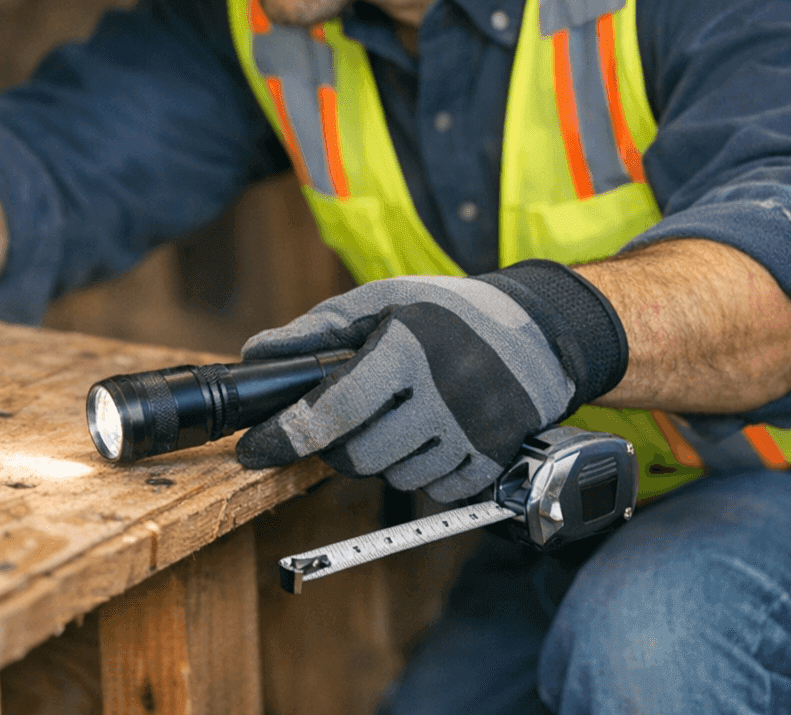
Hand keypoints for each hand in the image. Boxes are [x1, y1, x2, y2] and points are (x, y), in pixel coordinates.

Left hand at [234, 260, 626, 501]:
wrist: (536, 330)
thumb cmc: (446, 311)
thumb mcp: (380, 300)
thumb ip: (316, 330)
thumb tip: (256, 354)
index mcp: (407, 350)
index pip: (334, 410)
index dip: (286, 435)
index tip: (254, 448)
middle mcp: (442, 395)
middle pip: (358, 456)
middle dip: (336, 446)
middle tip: (343, 421)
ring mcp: (471, 432)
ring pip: (393, 476)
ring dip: (379, 457)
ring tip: (396, 417)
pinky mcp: (493, 459)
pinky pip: (434, 490)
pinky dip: (419, 471)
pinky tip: (426, 436)